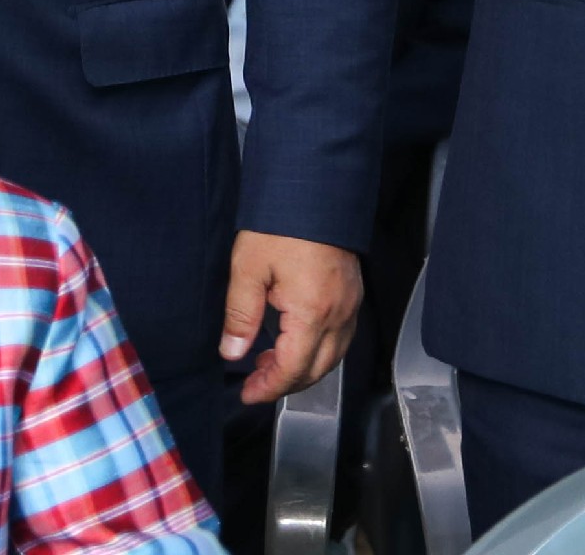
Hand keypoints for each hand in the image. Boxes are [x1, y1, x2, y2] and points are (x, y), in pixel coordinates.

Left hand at [221, 229, 363, 405]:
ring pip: (331, 356)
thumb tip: (232, 352)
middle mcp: (339, 315)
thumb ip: (240, 315)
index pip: (294, 368)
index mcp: (313, 313)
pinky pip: (340, 338)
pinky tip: (293, 342)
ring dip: (302, 368)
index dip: (270, 387)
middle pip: (317, 369)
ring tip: (268, 364)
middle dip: (285, 383)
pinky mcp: (352, 294)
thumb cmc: (280, 224)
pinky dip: (317, 350)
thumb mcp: (248, 268)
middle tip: (254, 384)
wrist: (314, 189)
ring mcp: (350, 305)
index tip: (248, 394)